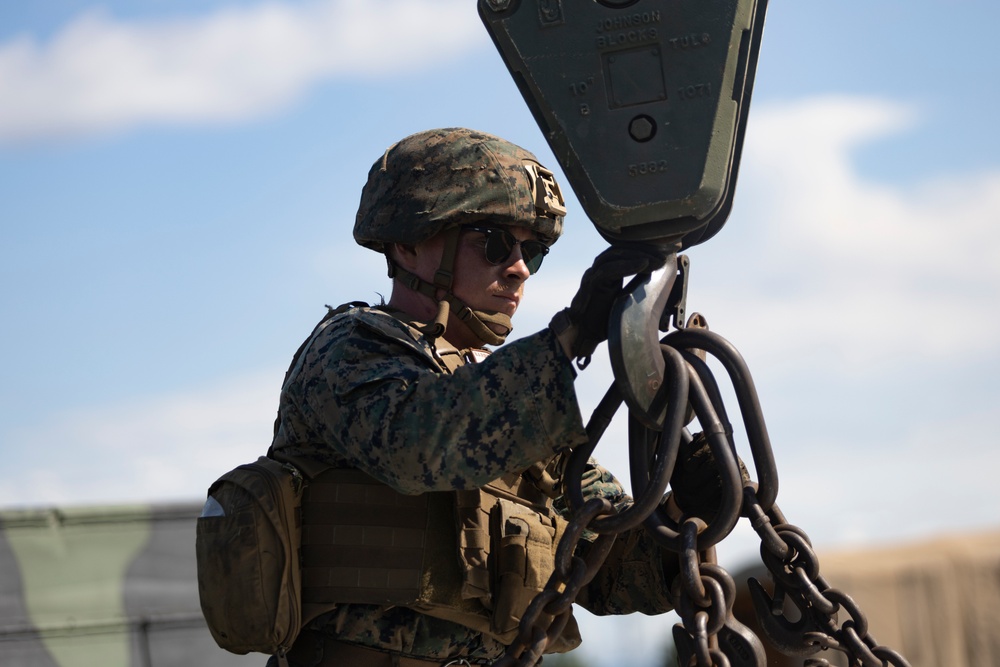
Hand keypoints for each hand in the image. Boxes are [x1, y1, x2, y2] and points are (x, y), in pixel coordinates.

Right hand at [551, 245, 668, 365]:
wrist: (583, 334)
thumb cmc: (604, 321)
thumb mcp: (626, 301)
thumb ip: (636, 290)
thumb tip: (661, 289)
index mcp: (608, 273)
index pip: (625, 253)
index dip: (644, 250)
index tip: (663, 254)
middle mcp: (599, 270)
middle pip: (621, 250)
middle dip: (644, 250)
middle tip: (663, 255)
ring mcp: (593, 275)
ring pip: (615, 256)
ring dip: (638, 255)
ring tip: (656, 260)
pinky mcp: (591, 284)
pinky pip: (609, 270)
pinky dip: (627, 265)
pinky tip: (644, 264)